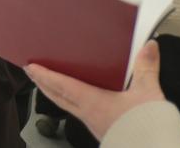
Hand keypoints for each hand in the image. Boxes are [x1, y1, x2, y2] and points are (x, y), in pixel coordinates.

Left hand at [25, 40, 164, 139]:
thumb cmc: (148, 128)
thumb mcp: (148, 93)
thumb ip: (146, 68)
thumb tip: (149, 47)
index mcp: (93, 103)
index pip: (61, 85)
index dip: (44, 75)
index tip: (30, 67)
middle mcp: (88, 115)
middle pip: (57, 97)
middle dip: (42, 83)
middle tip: (32, 72)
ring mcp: (94, 125)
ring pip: (67, 106)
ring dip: (55, 94)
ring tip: (49, 84)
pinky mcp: (104, 131)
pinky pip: (80, 114)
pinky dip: (72, 103)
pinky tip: (79, 101)